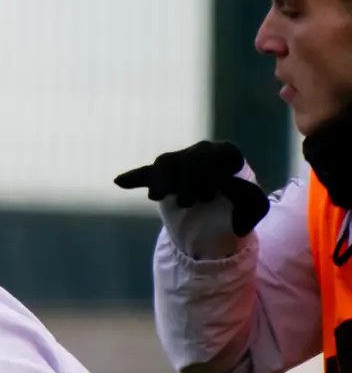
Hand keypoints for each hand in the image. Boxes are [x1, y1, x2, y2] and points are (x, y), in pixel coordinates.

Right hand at [112, 140, 268, 238]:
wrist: (220, 219)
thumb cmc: (239, 208)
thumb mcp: (254, 206)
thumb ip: (250, 197)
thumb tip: (227, 188)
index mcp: (225, 153)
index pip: (214, 154)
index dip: (209, 174)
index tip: (210, 194)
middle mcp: (200, 152)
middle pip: (188, 159)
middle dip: (185, 182)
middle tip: (189, 202)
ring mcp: (179, 163)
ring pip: (165, 164)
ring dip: (161, 182)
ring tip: (158, 197)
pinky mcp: (160, 178)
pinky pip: (145, 174)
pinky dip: (133, 178)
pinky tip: (119, 182)